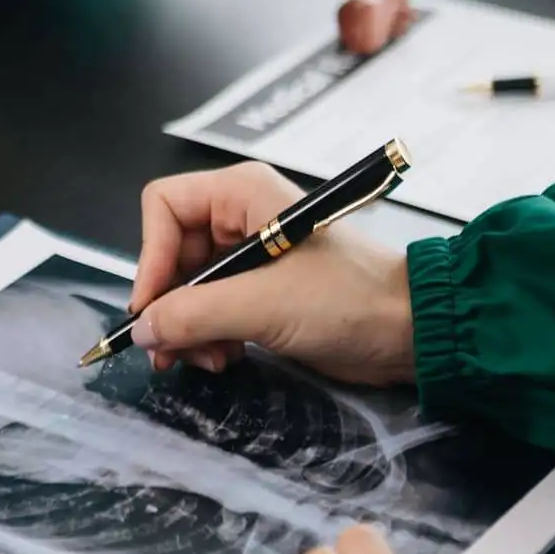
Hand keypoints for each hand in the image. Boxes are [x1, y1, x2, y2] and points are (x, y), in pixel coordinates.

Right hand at [128, 162, 412, 380]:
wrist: (411, 332)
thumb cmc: (350, 299)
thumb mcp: (263, 306)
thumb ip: (194, 315)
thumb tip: (143, 328)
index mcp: (242, 194)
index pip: (164, 207)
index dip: (151, 257)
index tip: (153, 308)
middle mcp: (241, 217)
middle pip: (171, 253)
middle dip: (169, 305)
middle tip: (171, 350)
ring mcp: (251, 257)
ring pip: (187, 288)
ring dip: (188, 328)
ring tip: (208, 359)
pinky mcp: (261, 292)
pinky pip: (211, 309)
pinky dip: (208, 336)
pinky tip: (226, 358)